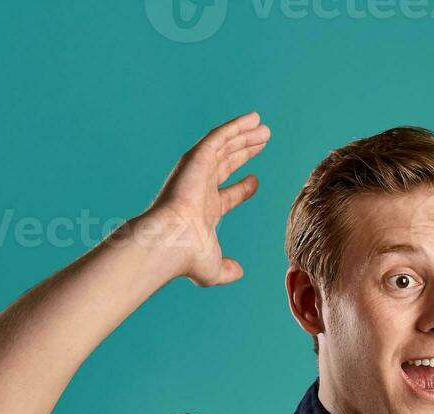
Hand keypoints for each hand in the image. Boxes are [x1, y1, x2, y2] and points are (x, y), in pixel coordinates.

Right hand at [142, 111, 269, 286]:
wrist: (171, 241)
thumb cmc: (187, 257)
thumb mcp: (213, 268)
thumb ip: (226, 270)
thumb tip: (239, 272)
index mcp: (204, 211)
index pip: (226, 195)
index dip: (243, 188)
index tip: (255, 181)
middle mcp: (200, 188)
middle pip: (226, 164)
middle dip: (244, 152)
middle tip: (262, 142)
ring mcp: (197, 172)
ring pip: (224, 147)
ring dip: (243, 136)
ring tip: (263, 128)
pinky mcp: (197, 159)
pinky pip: (219, 136)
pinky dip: (235, 126)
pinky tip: (252, 119)